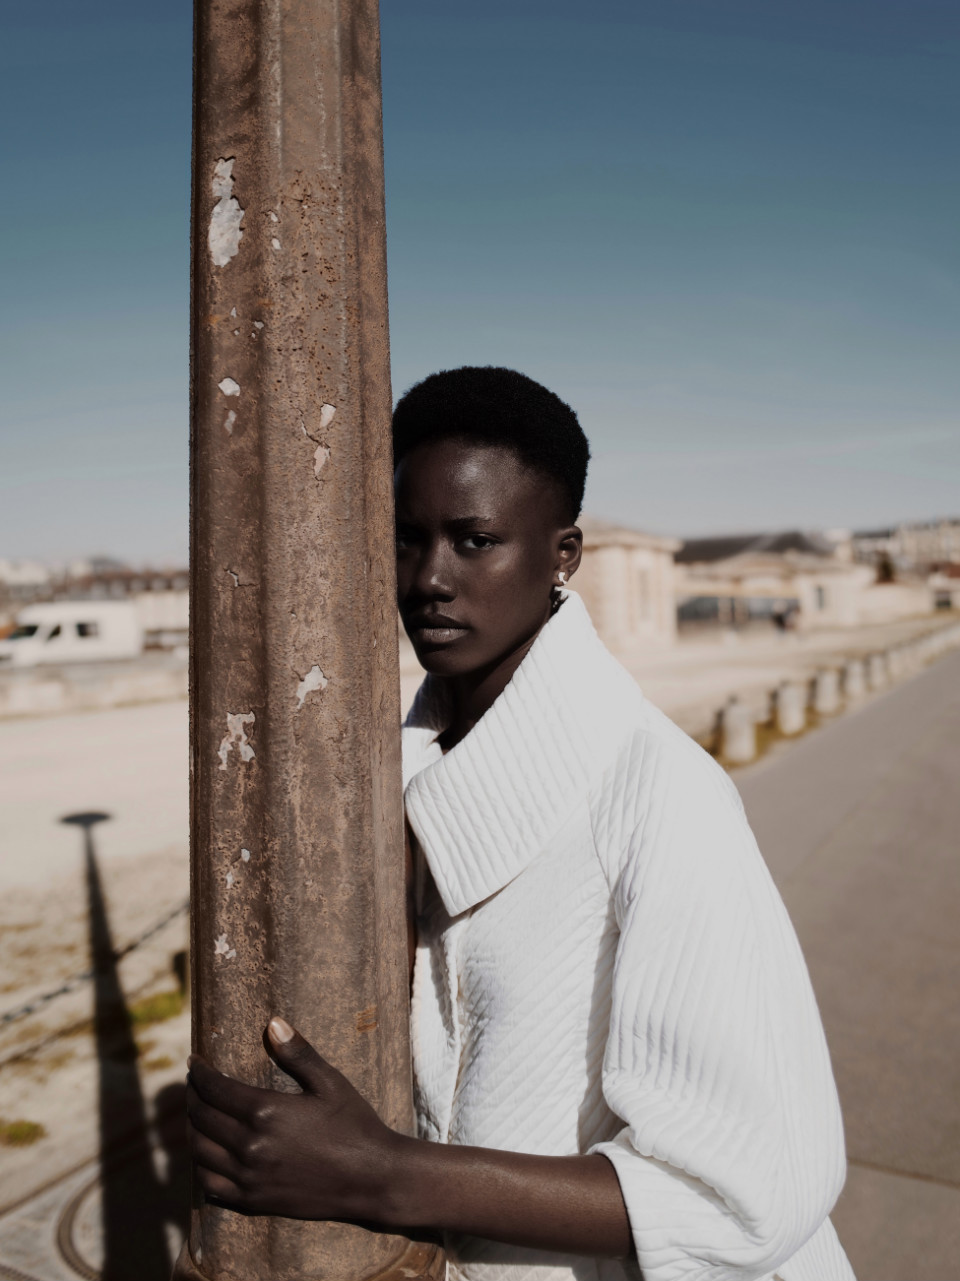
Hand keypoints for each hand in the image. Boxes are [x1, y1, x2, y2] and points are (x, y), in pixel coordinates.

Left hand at [186, 1017, 399, 1220]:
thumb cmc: (354, 1124)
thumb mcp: (330, 1082)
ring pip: (200, 1152)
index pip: (215, 1089)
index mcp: (266, 1111)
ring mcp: (250, 1177)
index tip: (193, 1061)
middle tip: (194, 1084)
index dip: (199, 1073)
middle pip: (201, 1119)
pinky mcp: (254, 1201)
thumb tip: (273, 1023)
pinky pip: (211, 1186)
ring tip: (197, 1115)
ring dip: (193, 1130)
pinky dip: (201, 1167)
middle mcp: (251, 1145)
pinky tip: (208, 1155)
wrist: (371, 1178)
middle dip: (193, 1097)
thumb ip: (299, 1054)